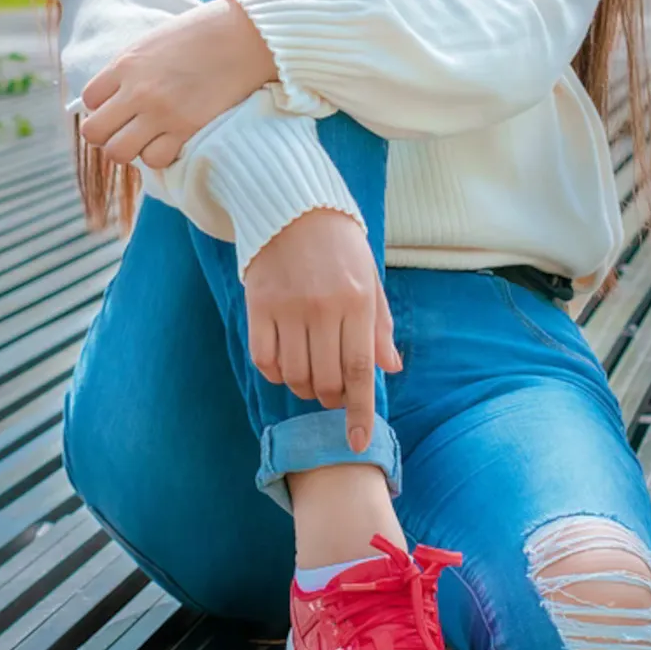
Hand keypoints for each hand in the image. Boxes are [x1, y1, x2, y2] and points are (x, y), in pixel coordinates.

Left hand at [79, 0, 275, 168]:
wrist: (244, 38)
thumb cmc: (203, 35)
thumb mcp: (153, 42)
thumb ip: (129, 69)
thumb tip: (114, 96)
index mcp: (126, 64)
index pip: (88, 100)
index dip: (103, 107)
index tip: (121, 105)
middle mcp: (138, 91)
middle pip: (95, 132)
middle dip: (108, 134)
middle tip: (127, 128)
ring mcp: (161, 112)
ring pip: (119, 152)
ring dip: (131, 148)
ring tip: (149, 138)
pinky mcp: (187, 128)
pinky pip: (156, 159)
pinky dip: (160, 154)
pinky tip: (172, 140)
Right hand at [243, 209, 402, 452]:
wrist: (294, 207)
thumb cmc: (340, 246)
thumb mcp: (370, 279)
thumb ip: (379, 326)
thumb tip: (391, 368)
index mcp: (358, 301)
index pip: (360, 369)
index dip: (359, 411)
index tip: (357, 442)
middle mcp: (323, 306)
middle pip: (326, 379)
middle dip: (332, 397)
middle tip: (334, 390)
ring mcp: (288, 307)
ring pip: (294, 374)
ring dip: (304, 387)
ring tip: (311, 375)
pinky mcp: (259, 305)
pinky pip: (264, 359)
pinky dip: (275, 372)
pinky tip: (284, 362)